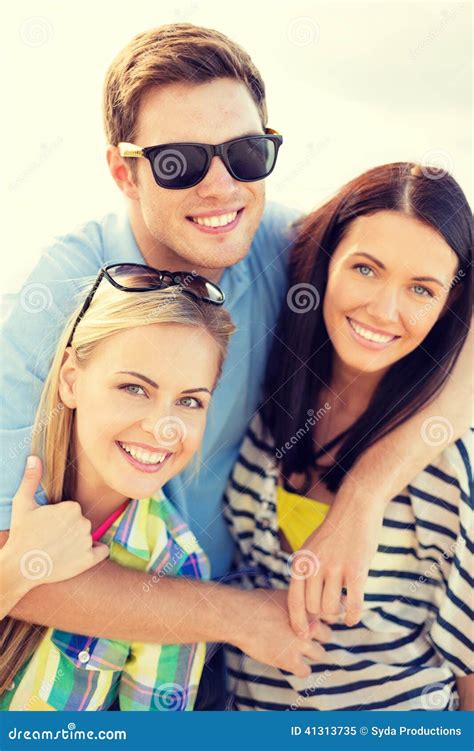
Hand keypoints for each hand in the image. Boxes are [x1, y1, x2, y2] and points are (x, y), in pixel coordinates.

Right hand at [6, 455, 108, 592]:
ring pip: (88, 536)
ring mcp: (87, 542)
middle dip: (69, 529)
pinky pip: (102, 551)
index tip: (48, 525)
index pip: (72, 510)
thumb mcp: (22, 503)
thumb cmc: (21, 534)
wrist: (19, 566)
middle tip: (51, 538)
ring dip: (78, 541)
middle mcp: (83, 523)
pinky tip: (80, 554)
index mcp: (72, 507)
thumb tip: (34, 458)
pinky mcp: (88, 560)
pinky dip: (95, 552)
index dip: (60, 518)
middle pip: (81, 523)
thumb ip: (31, 479)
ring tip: (59, 549)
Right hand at [231, 587, 330, 677]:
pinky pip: (306, 671)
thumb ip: (300, 600)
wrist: (240, 617)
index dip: (325, 619)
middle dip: (318, 636)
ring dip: (311, 653)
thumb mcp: (283, 594)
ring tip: (297, 648)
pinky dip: (301, 669)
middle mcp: (310, 625)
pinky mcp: (290, 661)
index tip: (317, 621)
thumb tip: (308, 602)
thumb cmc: (257, 603)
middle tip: (305, 636)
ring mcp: (301, 644)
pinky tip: (291, 662)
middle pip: (328, 635)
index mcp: (309, 607)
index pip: (332, 615)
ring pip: (320, 654)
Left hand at [287, 502, 382, 635]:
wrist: (355, 508)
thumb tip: (308, 608)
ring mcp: (335, 568)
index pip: (294, 600)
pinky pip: (354, 604)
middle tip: (332, 610)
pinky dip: (353, 616)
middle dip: (322, 615)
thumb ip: (307, 574)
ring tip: (343, 607)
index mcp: (301, 561)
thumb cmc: (334, 532)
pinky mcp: (356, 570)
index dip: (298, 622)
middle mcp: (314, 565)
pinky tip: (353, 618)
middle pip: (313, 607)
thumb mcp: (311, 548)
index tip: (304, 636)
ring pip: (331, 608)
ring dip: (338, 614)